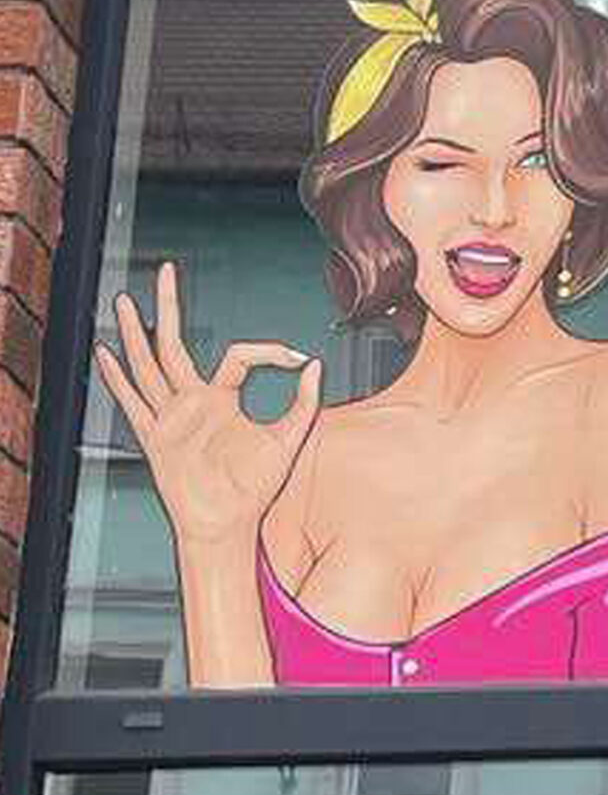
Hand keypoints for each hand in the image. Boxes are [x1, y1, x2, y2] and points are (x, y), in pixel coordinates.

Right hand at [92, 261, 319, 554]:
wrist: (227, 523)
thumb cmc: (254, 487)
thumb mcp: (288, 440)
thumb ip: (303, 404)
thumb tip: (315, 365)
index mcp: (224, 399)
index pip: (237, 356)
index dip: (267, 351)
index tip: (295, 354)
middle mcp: (192, 402)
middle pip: (174, 344)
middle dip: (169, 307)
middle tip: (166, 271)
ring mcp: (169, 417)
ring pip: (147, 365)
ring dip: (135, 333)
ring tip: (124, 301)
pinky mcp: (153, 437)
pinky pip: (131, 403)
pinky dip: (117, 379)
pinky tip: (104, 354)